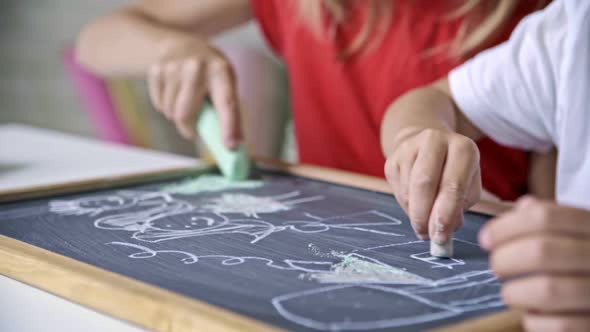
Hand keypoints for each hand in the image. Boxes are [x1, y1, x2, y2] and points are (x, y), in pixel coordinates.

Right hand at [148, 37, 241, 147]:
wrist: (181, 45)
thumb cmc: (209, 72)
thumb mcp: (225, 82)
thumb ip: (229, 111)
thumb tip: (234, 145)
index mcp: (220, 71)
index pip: (226, 103)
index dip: (228, 126)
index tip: (230, 146)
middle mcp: (196, 66)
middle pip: (184, 114)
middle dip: (188, 128)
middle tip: (192, 130)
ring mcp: (173, 66)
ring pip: (170, 112)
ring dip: (176, 116)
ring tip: (184, 102)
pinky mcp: (156, 69)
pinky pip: (158, 104)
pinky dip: (165, 106)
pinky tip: (173, 93)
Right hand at [384, 127, 480, 242]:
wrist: (429, 146)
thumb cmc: (454, 172)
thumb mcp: (468, 186)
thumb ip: (459, 207)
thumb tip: (443, 229)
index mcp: (463, 148)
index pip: (453, 185)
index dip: (445, 215)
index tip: (440, 237)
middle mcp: (435, 141)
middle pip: (424, 184)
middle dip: (424, 215)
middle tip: (425, 235)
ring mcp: (410, 147)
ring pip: (408, 189)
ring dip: (414, 213)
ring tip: (423, 221)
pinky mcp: (393, 157)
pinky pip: (397, 189)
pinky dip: (406, 205)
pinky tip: (415, 205)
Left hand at [480, 197, 589, 330]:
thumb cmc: (581, 260)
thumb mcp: (574, 231)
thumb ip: (548, 219)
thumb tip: (520, 208)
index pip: (543, 217)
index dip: (504, 228)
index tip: (485, 239)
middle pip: (540, 251)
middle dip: (504, 260)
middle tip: (497, 267)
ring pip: (547, 290)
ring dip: (515, 292)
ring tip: (511, 292)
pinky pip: (558, 325)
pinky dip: (534, 321)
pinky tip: (533, 313)